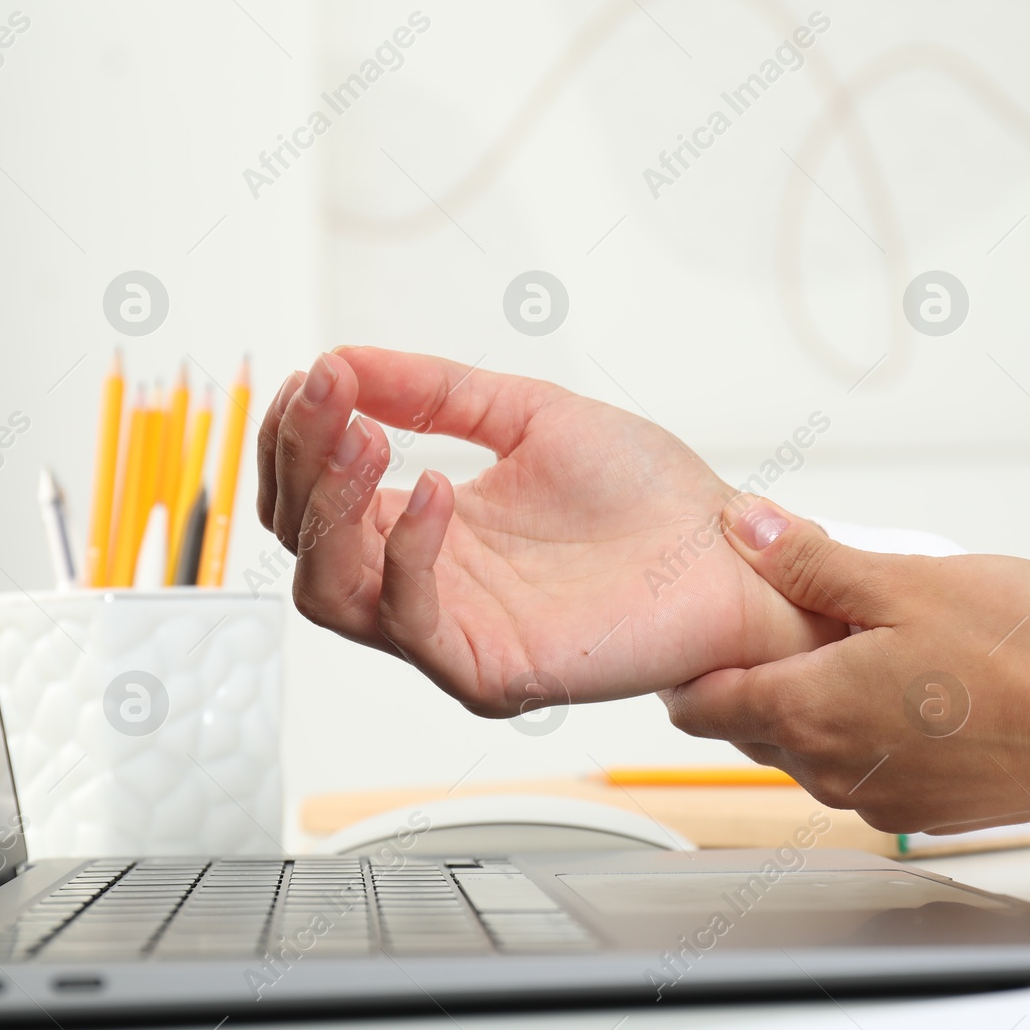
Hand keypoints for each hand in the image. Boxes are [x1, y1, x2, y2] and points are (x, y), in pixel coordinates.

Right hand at [256, 347, 845, 715]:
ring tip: (360, 435)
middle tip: (327, 398)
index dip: (298, 438)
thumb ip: (435, 392)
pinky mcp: (489, 670)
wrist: (731, 552)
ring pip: (331, 593)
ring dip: (329, 509)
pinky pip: (410, 623)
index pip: (318, 496)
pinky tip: (433, 490)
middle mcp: (427, 584)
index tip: (316, 374)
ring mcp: (452, 632)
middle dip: (301, 463)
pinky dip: (407, 553)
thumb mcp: (529, 415)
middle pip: (306, 543)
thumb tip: (341, 359)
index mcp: (428, 528)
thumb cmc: (648, 493)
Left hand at [663, 498, 1029, 833]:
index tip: (700, 633)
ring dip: (810, 703)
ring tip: (853, 645)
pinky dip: (862, 732)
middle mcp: (835, 772)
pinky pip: (863, 772)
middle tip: (783, 620)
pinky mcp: (927, 812)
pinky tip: (907, 688)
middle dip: (754, 677)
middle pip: (752, 728)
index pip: (704, 706)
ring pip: (808, 751)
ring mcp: (881, 801)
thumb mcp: (908, 581)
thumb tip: (743, 526)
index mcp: (813, 713)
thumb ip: (810, 561)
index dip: (691, 667)